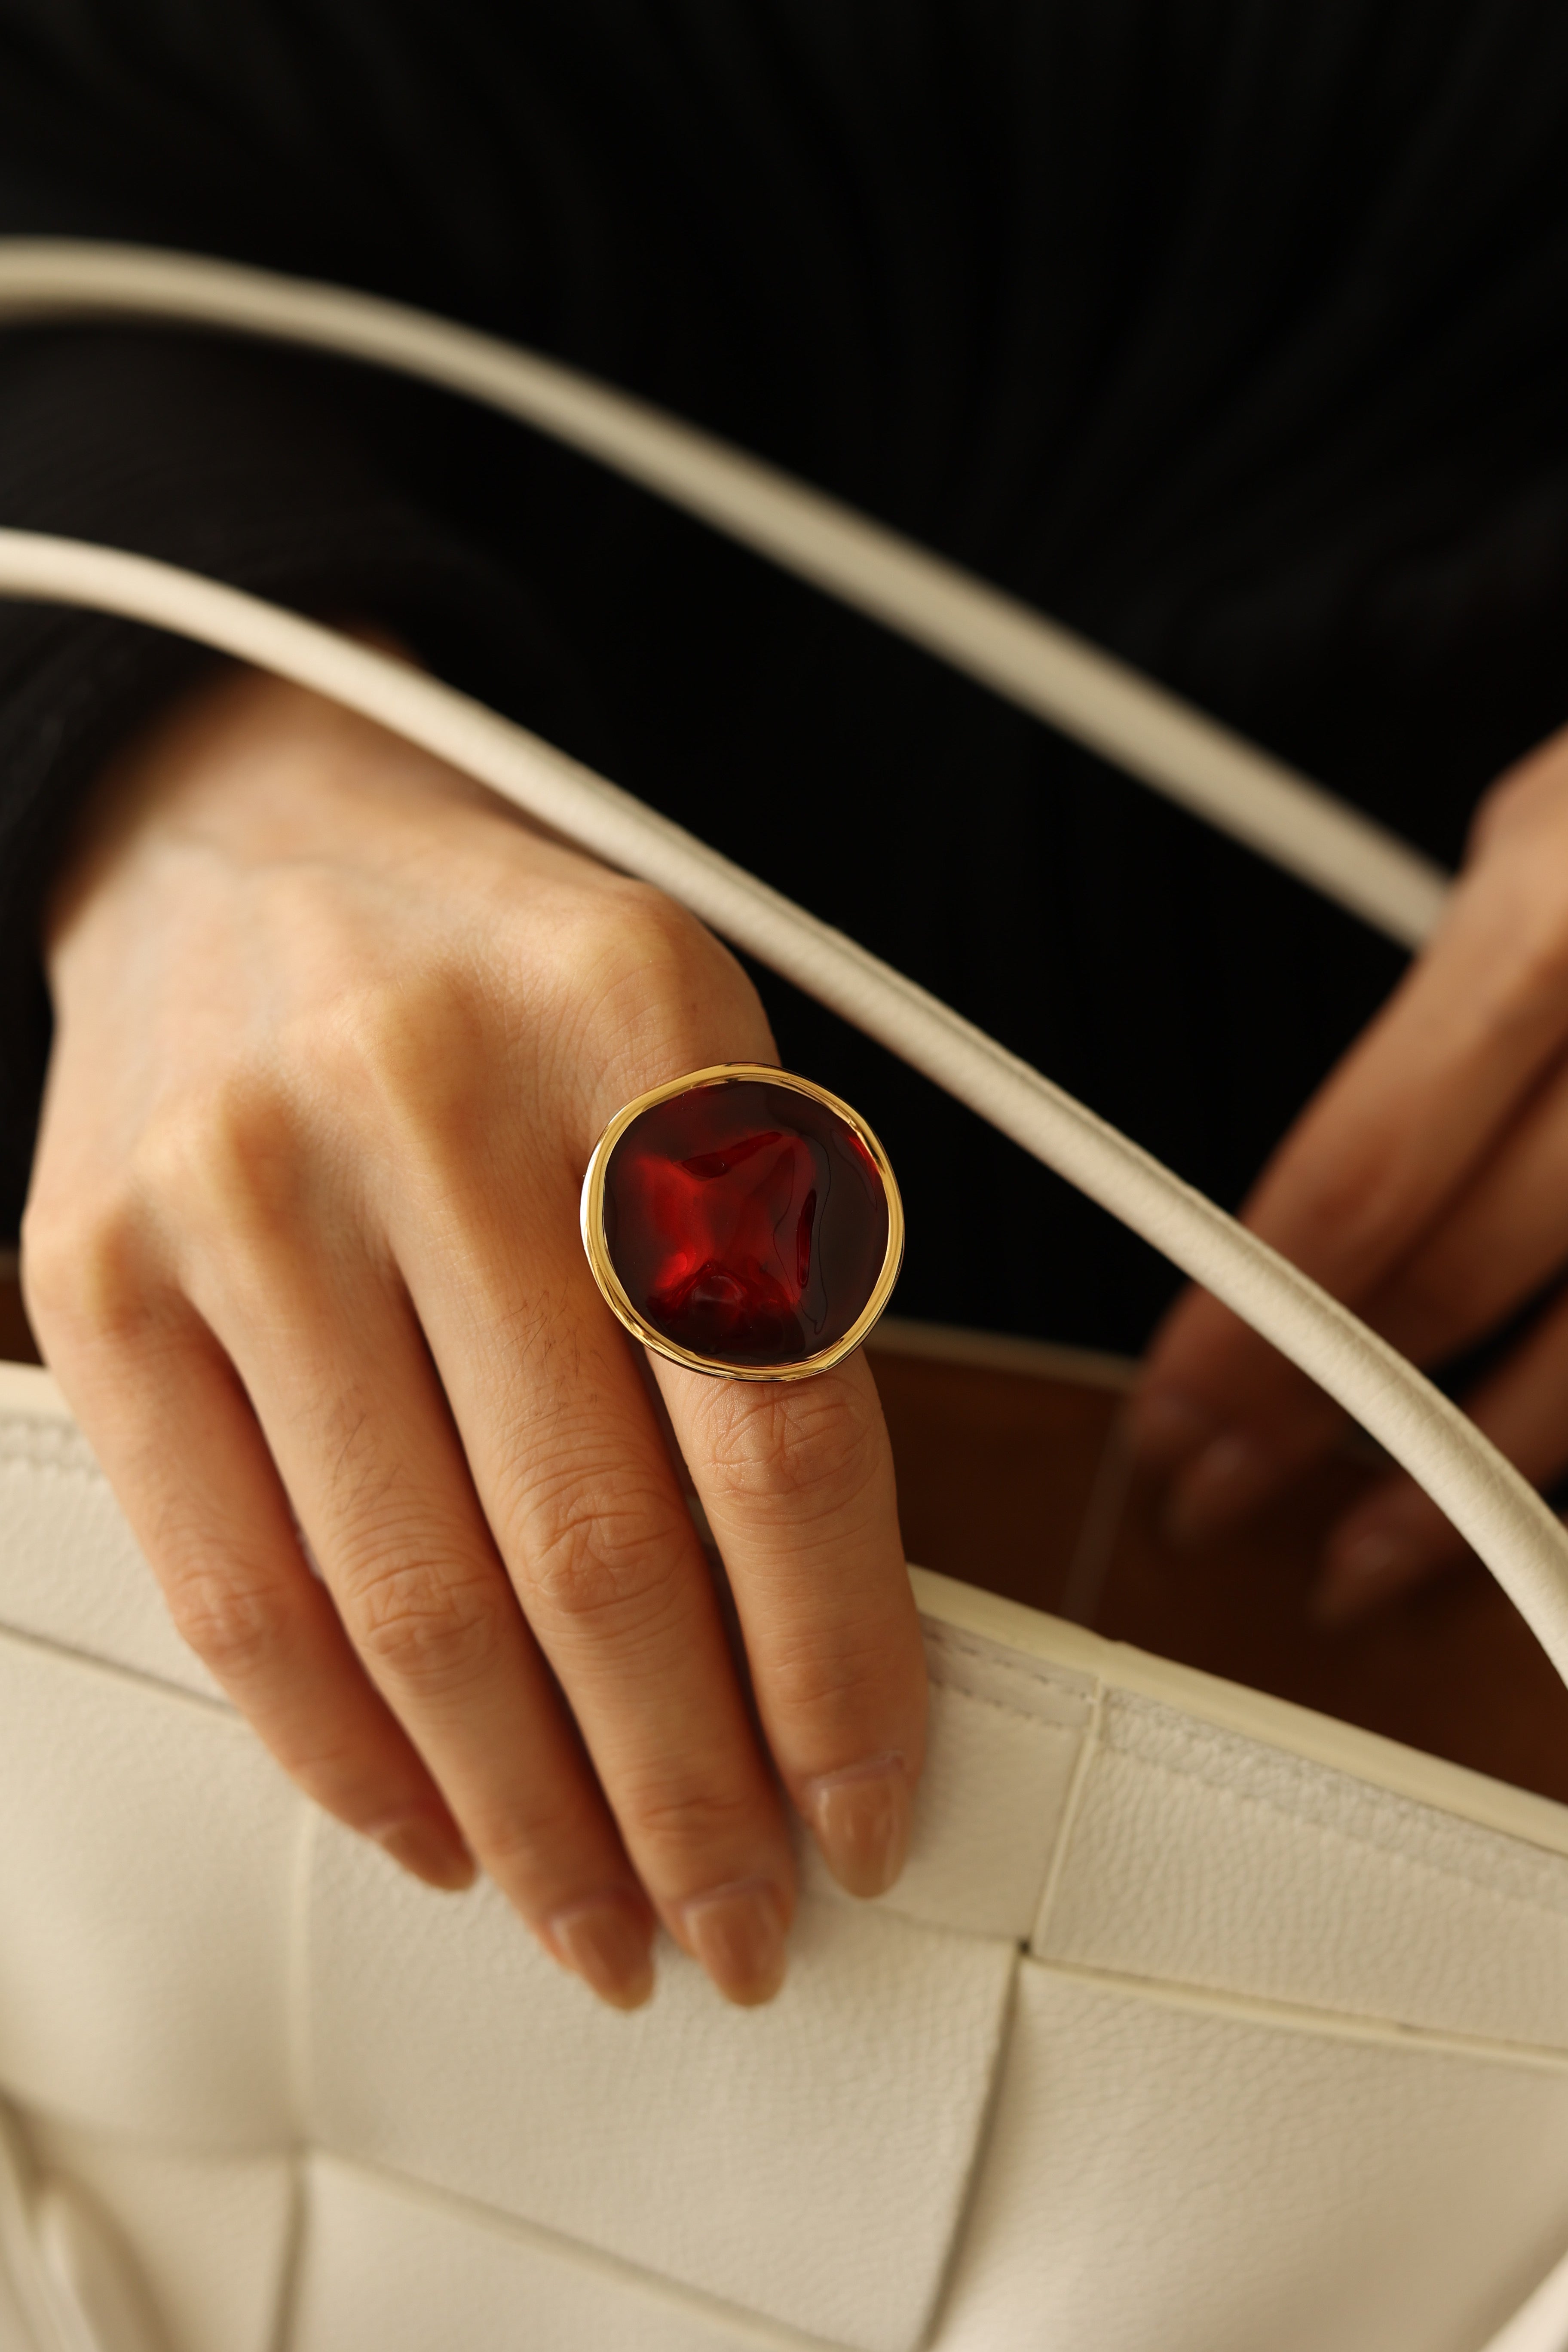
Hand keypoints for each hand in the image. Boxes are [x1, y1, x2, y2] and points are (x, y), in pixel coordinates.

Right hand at [23, 660, 924, 2008]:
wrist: (251, 845)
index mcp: (644, 1031)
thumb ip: (768, 1324)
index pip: (773, 1423)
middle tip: (737, 1923)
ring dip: (526, 1813)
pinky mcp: (101, 1276)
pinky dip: (349, 1751)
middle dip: (683, 1791)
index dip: (833, 1662)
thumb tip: (811, 1653)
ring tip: (603, 1921)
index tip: (866, 1810)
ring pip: (414, 1603)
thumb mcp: (700, 1078)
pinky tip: (437, 1828)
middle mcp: (434, 1097)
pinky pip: (234, 1585)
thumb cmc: (515, 997)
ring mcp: (242, 1187)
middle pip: (591, 1548)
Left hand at [1132, 718, 1567, 1624]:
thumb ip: (1463, 995)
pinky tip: (1528, 1495)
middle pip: (1457, 1279)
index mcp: (1558, 927)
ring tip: (1366, 1559)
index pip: (1362, 1172)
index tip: (1172, 1406)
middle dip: (1313, 1408)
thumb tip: (1337, 1188)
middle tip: (1216, 1493)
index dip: (1248, 1314)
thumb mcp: (1549, 831)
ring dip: (1465, 1483)